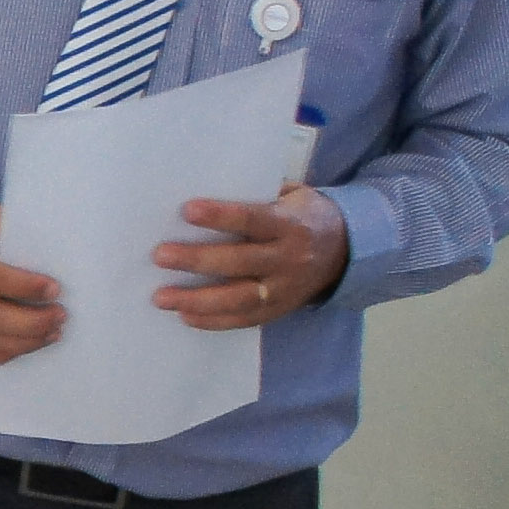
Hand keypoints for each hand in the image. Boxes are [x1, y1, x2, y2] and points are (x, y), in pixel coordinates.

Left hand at [151, 183, 347, 329]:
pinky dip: (213, 321)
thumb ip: (258, 195)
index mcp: (291, 225)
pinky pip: (244, 320)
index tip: (187, 210)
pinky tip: (185, 316)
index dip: (220, 216)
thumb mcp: (293, 196)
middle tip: (160, 256)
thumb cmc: (305, 216)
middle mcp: (289, 259)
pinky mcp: (279, 310)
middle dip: (197, 260)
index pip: (252, 220)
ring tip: (161, 297)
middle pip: (239, 261)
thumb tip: (206, 187)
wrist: (348, 250)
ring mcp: (285, 289)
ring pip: (238, 298)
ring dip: (197, 299)